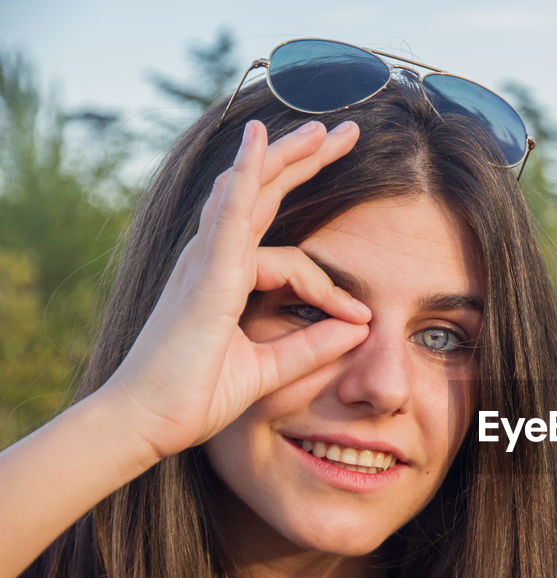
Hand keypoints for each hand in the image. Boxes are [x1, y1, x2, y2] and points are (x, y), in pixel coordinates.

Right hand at [103, 119, 371, 461]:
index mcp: (225, 281)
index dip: (330, 286)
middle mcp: (212, 260)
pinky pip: (228, 215)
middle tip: (344, 132)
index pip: (292, 261)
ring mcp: (205, 262)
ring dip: (284, 155)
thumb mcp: (269, 369)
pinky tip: (258, 141)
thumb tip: (359, 326)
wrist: (147, 422)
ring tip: (322, 128)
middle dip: (304, 162)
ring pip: (249, 192)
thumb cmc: (193, 397)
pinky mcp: (205, 275)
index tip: (361, 317)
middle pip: (263, 195)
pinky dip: (244, 176)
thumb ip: (312, 346)